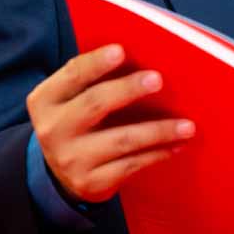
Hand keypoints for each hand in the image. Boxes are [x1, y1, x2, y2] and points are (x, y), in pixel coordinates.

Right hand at [25, 44, 195, 203]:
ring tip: (187, 125)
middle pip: (94, 104)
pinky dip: (158, 154)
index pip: (72, 76)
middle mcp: (53, 129)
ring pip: (121, 140)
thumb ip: (96, 80)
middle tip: (158, 79)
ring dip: (158, 130)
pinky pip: (131, 165)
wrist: (60, 173)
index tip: (121, 51)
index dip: (96, 63)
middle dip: (128, 90)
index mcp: (46, 100)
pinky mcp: (89, 182)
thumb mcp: (73, 99)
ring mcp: (70, 159)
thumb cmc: (80, 121)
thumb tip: (146, 57)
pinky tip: (178, 145)